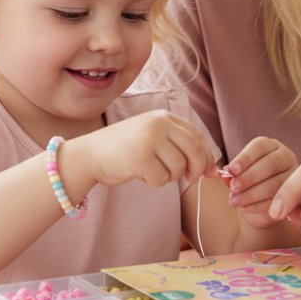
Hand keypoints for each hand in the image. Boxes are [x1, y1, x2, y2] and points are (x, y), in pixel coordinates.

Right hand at [76, 110, 213, 191]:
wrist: (90, 154)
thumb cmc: (124, 149)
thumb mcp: (152, 137)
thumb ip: (177, 145)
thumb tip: (209, 169)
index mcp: (163, 117)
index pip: (196, 135)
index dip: (207, 155)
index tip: (209, 172)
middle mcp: (158, 123)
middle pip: (194, 149)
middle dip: (198, 168)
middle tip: (191, 178)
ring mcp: (148, 139)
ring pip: (178, 167)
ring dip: (169, 176)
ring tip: (151, 170)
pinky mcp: (140, 157)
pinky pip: (161, 179)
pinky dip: (154, 182)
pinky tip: (139, 173)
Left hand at [222, 136, 298, 229]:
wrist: (260, 203)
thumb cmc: (247, 182)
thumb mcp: (238, 175)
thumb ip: (232, 174)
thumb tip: (224, 174)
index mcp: (270, 146)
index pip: (259, 146)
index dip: (244, 158)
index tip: (230, 170)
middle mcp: (286, 157)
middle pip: (270, 164)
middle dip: (249, 177)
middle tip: (233, 187)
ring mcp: (294, 177)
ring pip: (275, 184)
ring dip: (251, 194)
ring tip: (234, 201)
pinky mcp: (296, 196)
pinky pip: (278, 202)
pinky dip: (258, 206)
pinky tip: (244, 209)